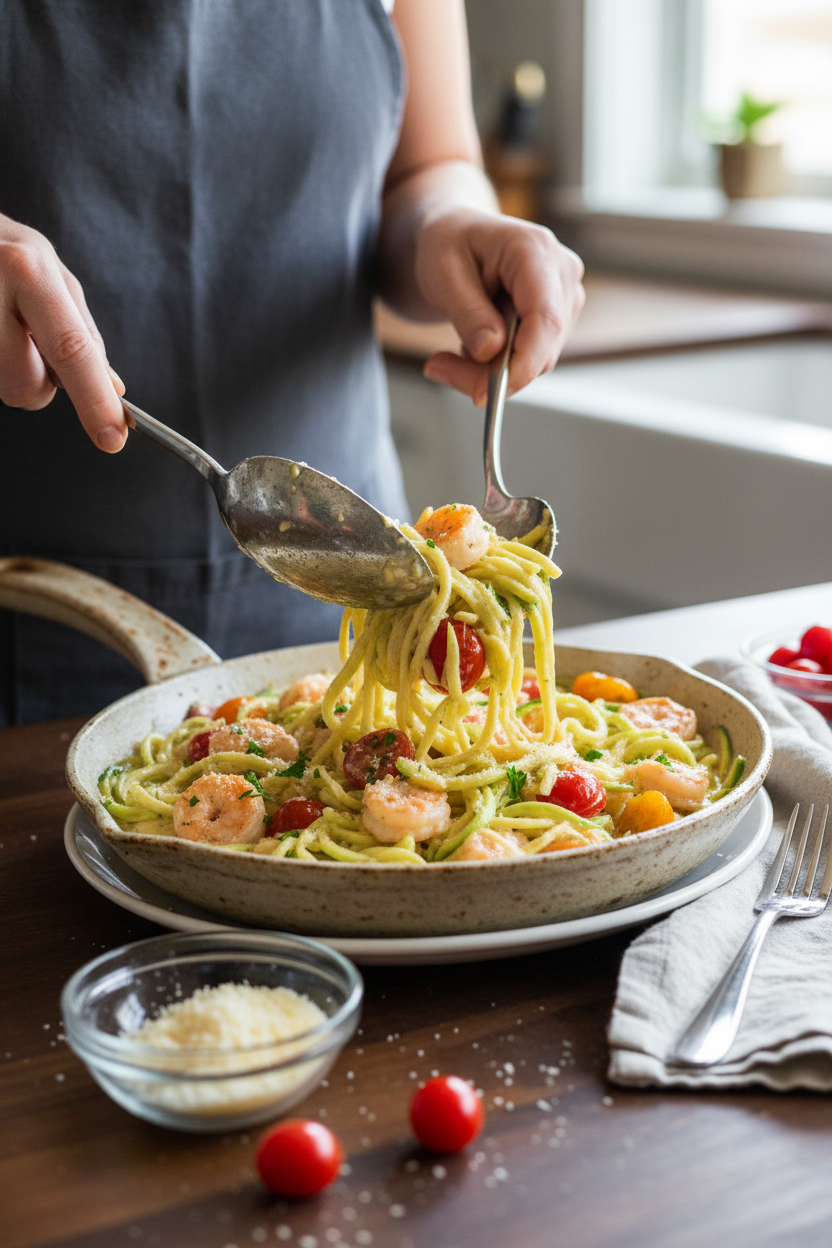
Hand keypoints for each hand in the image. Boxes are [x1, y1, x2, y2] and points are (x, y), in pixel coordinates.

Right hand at [0, 213, 126, 449]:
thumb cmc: (1, 249)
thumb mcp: (48, 270)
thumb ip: (81, 329)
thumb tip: (112, 388)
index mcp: (27, 270)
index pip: (70, 349)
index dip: (94, 399)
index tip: (112, 439)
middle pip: (29, 386)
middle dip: (39, 381)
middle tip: (26, 340)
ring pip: (7, 389)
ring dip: (13, 373)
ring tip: (2, 326)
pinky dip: (0, 366)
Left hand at [415, 207, 584, 405]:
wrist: (455, 235)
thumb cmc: (447, 244)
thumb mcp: (442, 273)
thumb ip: (467, 313)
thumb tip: (491, 352)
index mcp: (534, 249)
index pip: (545, 318)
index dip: (523, 363)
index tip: (487, 393)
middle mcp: (562, 271)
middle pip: (541, 348)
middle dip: (492, 373)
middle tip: (437, 368)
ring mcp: (565, 295)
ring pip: (537, 361)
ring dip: (489, 371)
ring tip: (451, 350)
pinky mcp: (558, 316)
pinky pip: (532, 358)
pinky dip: (498, 365)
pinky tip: (473, 343)